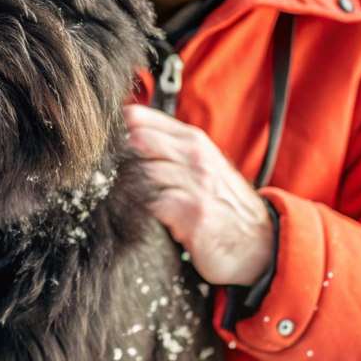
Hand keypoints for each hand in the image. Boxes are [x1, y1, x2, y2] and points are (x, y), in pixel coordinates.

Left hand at [123, 104, 273, 286]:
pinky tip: (146, 219)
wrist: (259, 242)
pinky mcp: (192, 212)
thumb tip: (123, 134)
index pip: (141, 119)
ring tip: (128, 200)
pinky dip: (144, 212)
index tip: (102, 144)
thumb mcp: (200, 165)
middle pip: (137, 141)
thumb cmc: (222, 203)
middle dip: (116, 158)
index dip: (115, 130)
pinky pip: (153, 204)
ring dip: (128, 188)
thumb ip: (167, 148)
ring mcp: (195, 183)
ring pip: (142, 172)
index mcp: (192, 139)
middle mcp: (195, 156)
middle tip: (106, 175)